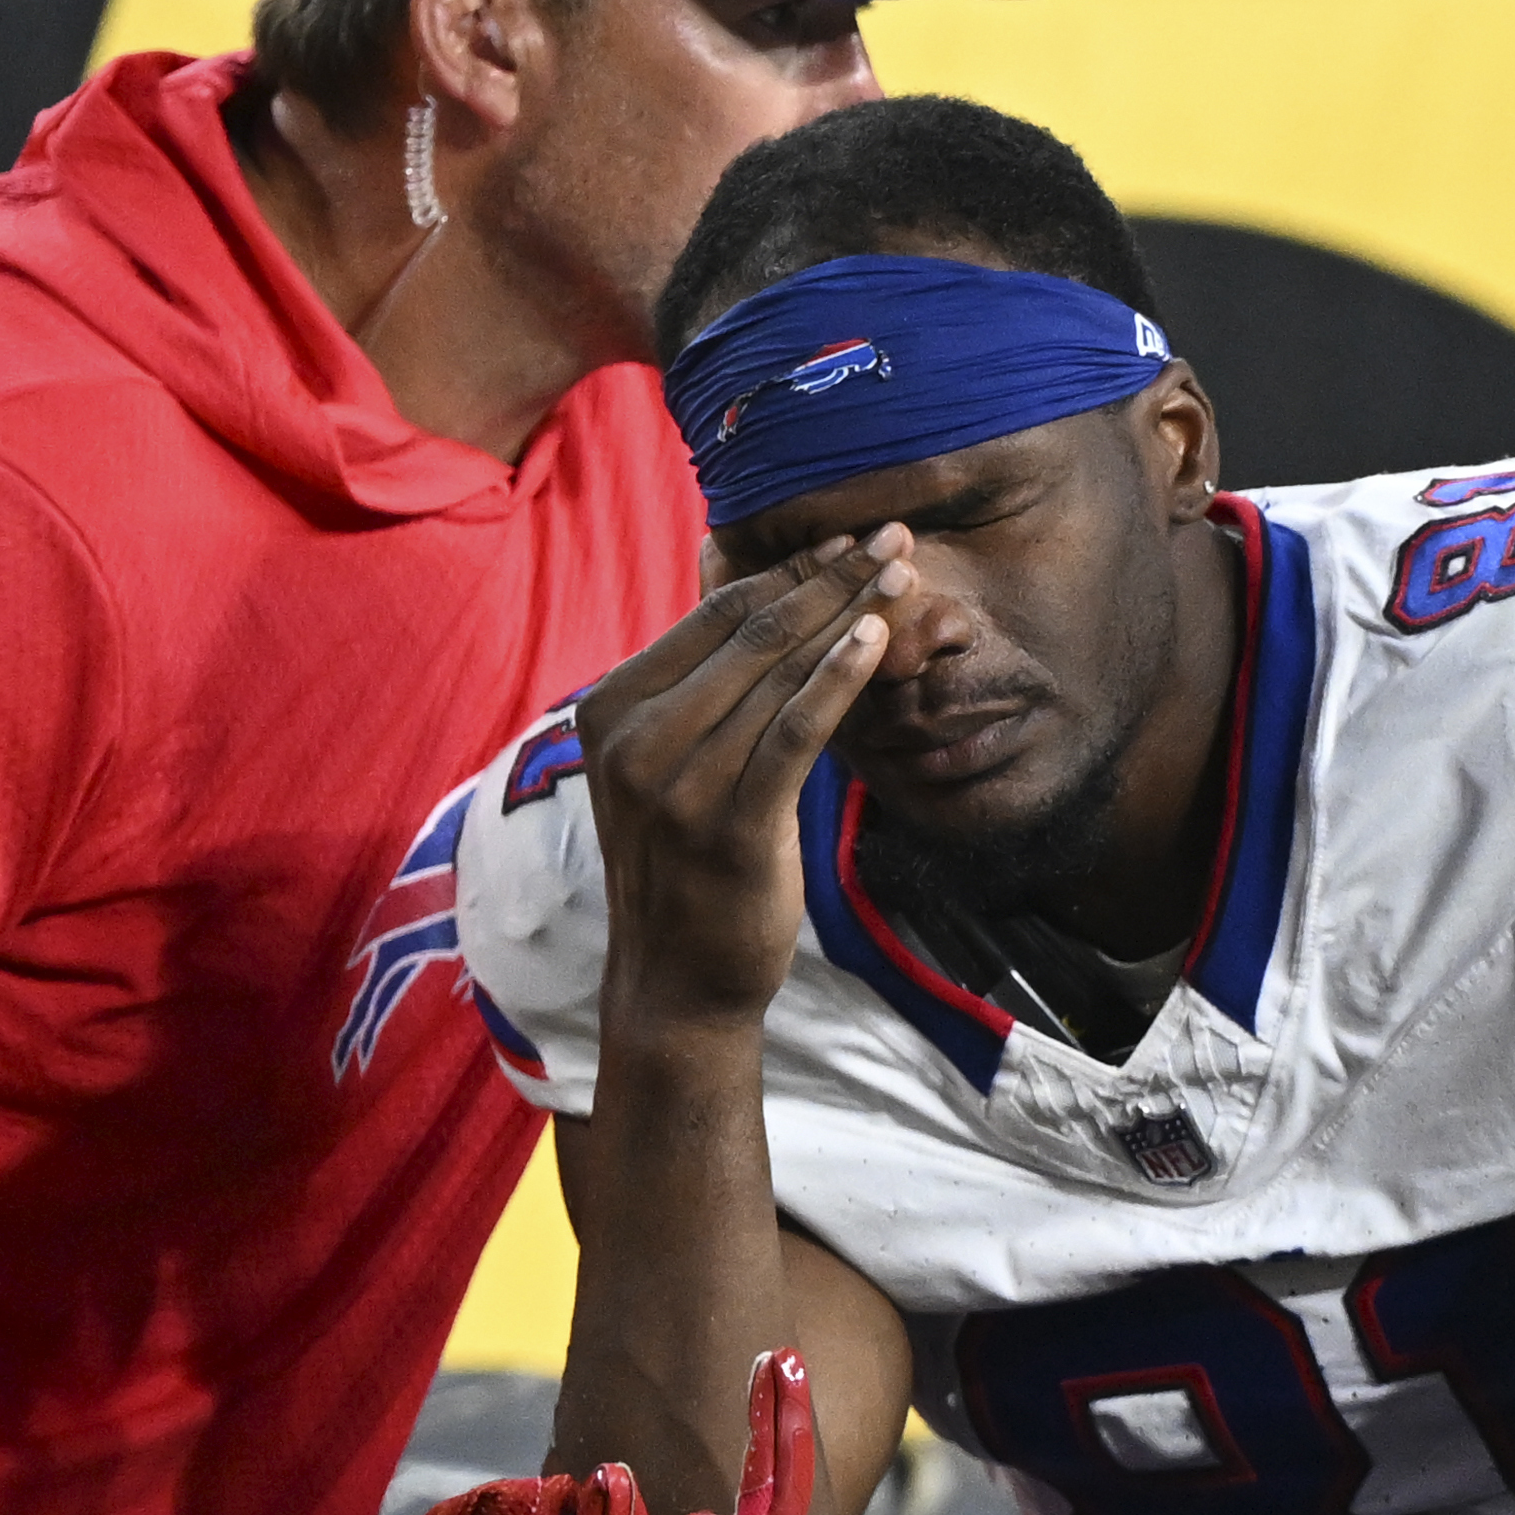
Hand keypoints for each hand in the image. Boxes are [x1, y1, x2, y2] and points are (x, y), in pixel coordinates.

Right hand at [577, 530, 914, 1036]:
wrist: (677, 977)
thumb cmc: (689, 864)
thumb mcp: (672, 765)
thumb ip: (703, 692)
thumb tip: (767, 603)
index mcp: (612, 708)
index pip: (714, 616)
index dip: (788, 571)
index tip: (847, 540)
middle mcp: (635, 738)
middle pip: (753, 635)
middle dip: (830, 579)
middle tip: (893, 538)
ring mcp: (678, 782)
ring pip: (777, 675)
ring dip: (847, 615)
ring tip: (901, 576)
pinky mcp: (730, 824)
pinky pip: (793, 734)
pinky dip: (837, 681)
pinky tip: (875, 640)